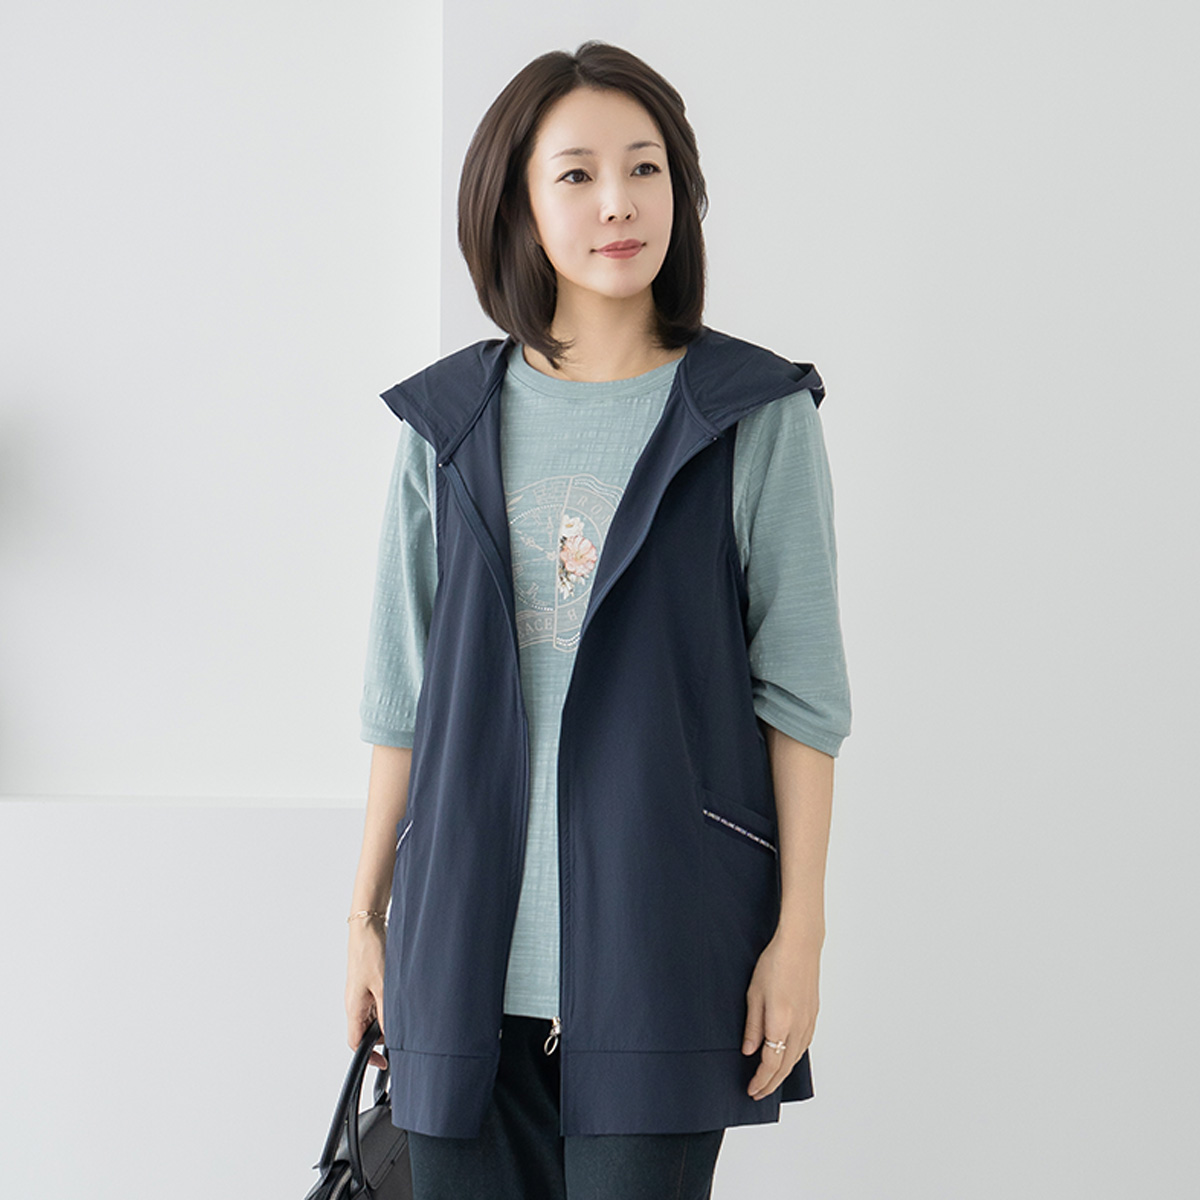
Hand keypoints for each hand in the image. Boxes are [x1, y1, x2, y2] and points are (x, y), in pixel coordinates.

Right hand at [345, 918, 388, 1070]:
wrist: (368, 926)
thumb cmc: (371, 952)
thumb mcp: (384, 987)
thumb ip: (387, 1014)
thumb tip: (390, 1037)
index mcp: (354, 1008)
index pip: (355, 1043)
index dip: (369, 1057)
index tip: (384, 1064)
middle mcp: (354, 1003)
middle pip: (366, 1032)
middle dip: (383, 1037)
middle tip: (403, 1034)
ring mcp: (361, 994)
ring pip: (373, 1017)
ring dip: (387, 1020)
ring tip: (404, 1012)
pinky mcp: (368, 984)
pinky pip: (376, 1003)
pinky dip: (388, 1006)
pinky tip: (400, 999)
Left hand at [741, 928, 819, 1099]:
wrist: (800, 946)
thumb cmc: (775, 964)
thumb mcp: (754, 994)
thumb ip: (753, 1026)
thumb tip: (749, 1050)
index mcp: (781, 1023)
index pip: (771, 1064)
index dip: (760, 1080)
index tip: (751, 1089)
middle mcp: (798, 1027)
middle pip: (785, 1066)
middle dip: (771, 1083)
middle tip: (758, 1092)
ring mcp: (809, 1022)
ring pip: (796, 1058)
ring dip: (783, 1073)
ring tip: (770, 1080)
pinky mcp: (813, 1015)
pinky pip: (804, 1045)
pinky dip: (794, 1058)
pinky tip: (787, 1058)